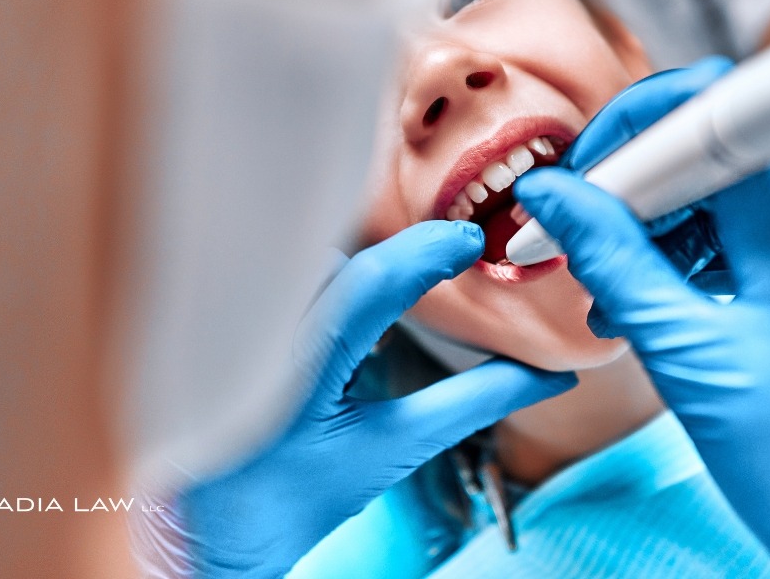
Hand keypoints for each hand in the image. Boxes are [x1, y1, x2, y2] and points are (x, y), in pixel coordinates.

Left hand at [173, 221, 574, 575]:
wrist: (219, 527)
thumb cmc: (298, 497)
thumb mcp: (393, 448)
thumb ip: (474, 401)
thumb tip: (551, 375)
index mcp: (297, 375)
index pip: (368, 281)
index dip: (427, 250)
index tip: (468, 242)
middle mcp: (252, 337)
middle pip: (333, 250)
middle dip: (389, 246)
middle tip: (443, 250)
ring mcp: (226, 321)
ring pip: (303, 253)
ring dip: (354, 254)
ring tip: (398, 271)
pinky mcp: (217, 314)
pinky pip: (277, 267)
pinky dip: (321, 268)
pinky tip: (347, 292)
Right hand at [514, 63, 769, 574]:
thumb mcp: (688, 358)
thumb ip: (615, 259)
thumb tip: (558, 196)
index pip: (715, 115)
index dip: (636, 133)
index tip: (584, 172)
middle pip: (725, 142)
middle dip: (644, 182)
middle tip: (587, 227)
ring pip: (739, 182)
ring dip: (669, 221)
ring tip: (619, 285)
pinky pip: (764, 222)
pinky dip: (706, 246)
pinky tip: (663, 292)